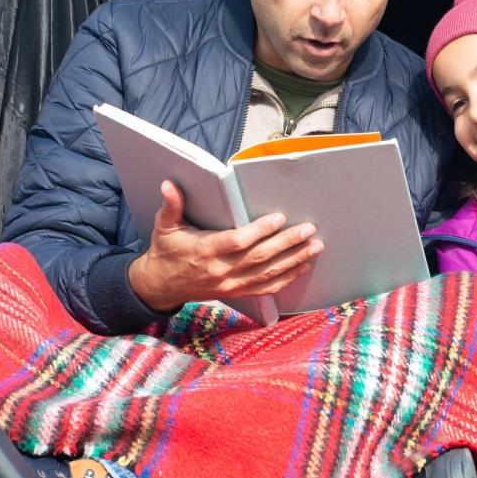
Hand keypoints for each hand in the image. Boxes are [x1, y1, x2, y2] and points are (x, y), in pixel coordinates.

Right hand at [127, 180, 322, 312]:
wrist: (162, 286)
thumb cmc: (166, 252)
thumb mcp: (165, 226)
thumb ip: (171, 206)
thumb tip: (169, 185)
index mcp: (205, 251)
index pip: (237, 241)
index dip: (259, 231)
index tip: (278, 217)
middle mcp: (221, 270)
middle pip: (260, 257)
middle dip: (287, 242)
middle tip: (308, 229)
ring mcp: (231, 284)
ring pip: (268, 273)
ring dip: (294, 259)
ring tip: (315, 246)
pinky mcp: (238, 292)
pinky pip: (267, 288)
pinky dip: (288, 278)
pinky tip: (303, 266)